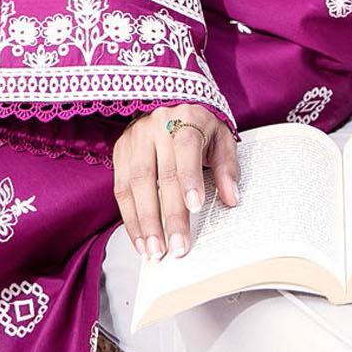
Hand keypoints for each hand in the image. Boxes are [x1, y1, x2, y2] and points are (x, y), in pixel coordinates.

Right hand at [111, 103, 239, 261]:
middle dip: (169, 214)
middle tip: (177, 247)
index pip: (186, 148)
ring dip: (144, 222)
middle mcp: (156, 126)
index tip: (195, 208)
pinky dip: (129, 218)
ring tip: (155, 251)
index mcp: (187, 118)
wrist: (169, 100)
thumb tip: (231, 199)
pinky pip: (120, 189)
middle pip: (160, 174)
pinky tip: (141, 240)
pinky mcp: (120, 151)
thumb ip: (227, 166)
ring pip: (135, 183)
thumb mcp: (221, 137)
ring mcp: (135, 138)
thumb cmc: (200, 125)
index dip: (189, 178)